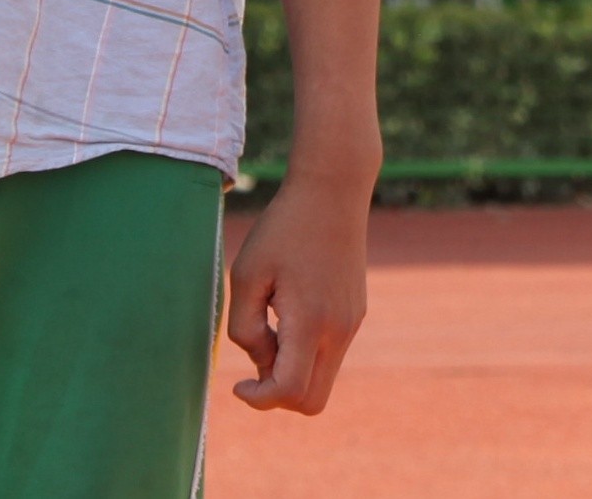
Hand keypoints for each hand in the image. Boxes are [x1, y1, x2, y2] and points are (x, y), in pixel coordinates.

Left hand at [224, 166, 371, 414]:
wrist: (333, 190)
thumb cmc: (283, 228)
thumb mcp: (247, 275)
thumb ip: (245, 328)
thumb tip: (261, 363)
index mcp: (311, 321)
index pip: (289, 392)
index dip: (257, 399)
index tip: (237, 382)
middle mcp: (339, 330)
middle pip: (312, 402)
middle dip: (278, 397)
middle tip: (255, 360)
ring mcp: (351, 322)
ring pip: (322, 380)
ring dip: (291, 373)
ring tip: (271, 326)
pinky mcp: (354, 313)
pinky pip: (329, 355)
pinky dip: (305, 355)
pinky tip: (288, 312)